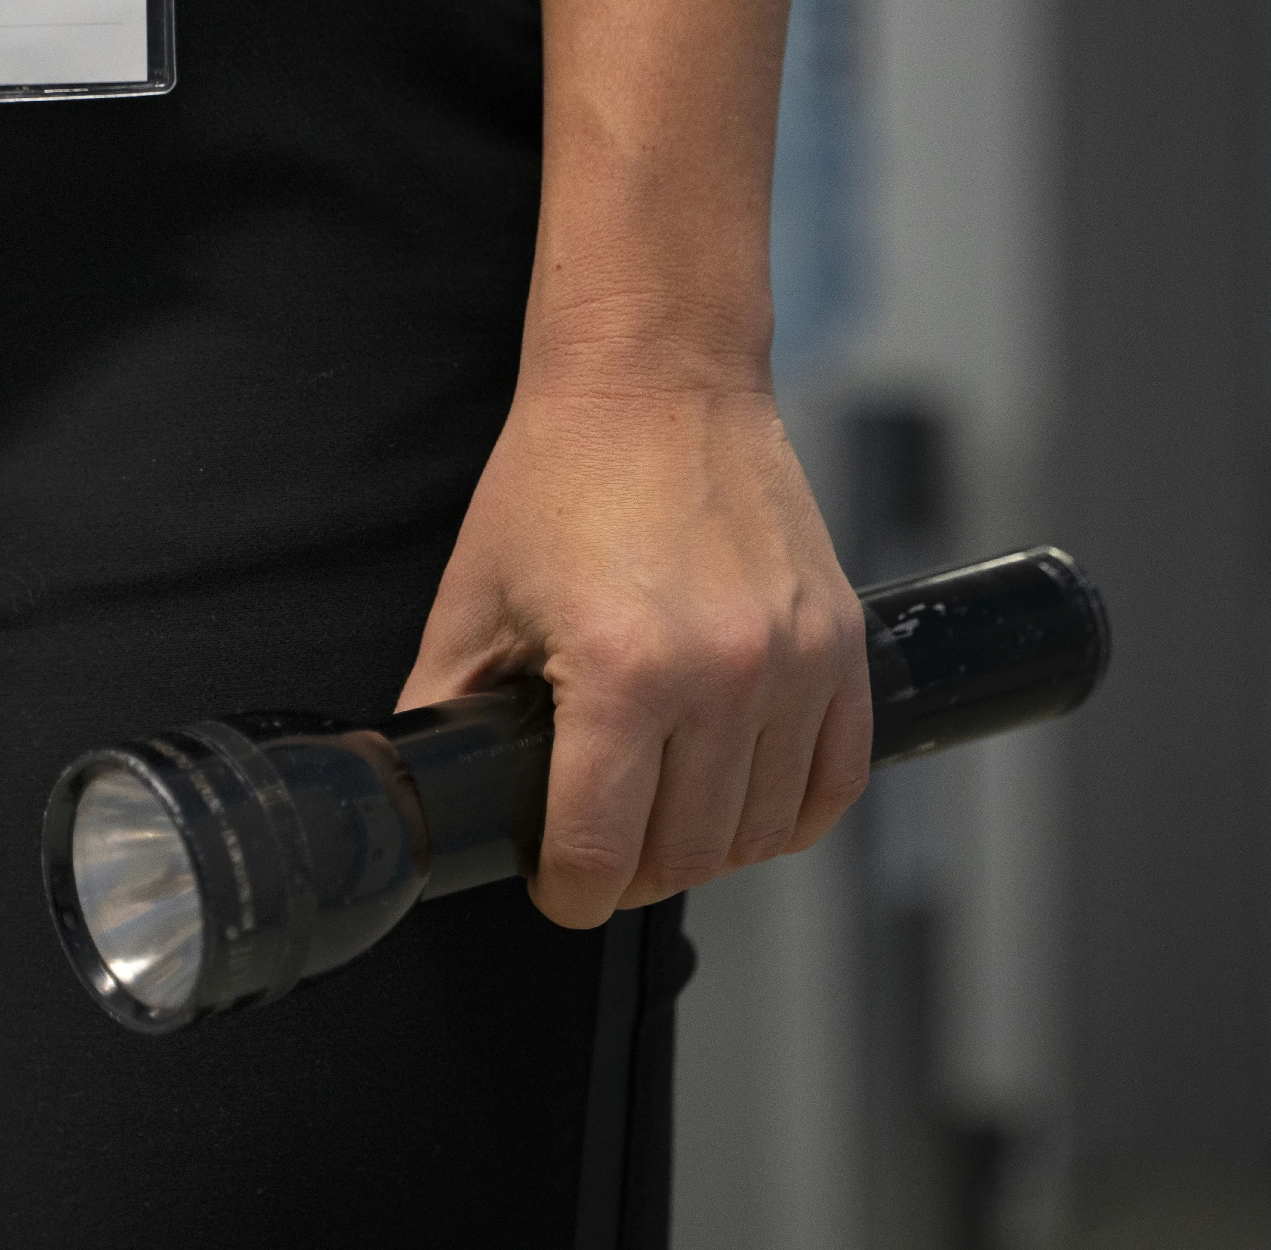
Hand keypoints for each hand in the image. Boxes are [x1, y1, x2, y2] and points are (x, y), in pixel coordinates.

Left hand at [396, 379, 871, 927]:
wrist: (659, 379)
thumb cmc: (561, 476)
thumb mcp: (474, 600)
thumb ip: (444, 710)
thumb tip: (430, 796)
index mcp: (619, 674)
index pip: (601, 856)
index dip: (568, 892)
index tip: (558, 883)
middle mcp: (721, 677)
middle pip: (684, 856)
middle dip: (631, 874)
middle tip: (603, 845)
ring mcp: (794, 662)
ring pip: (761, 833)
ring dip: (708, 847)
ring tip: (666, 816)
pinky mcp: (841, 642)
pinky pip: (834, 781)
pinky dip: (790, 814)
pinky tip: (744, 799)